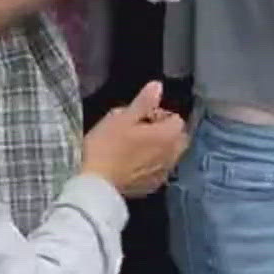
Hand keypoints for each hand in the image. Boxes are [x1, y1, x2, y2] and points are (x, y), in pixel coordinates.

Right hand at [80, 81, 188, 197]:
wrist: (96, 184)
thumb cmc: (107, 145)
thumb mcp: (122, 117)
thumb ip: (143, 102)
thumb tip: (158, 86)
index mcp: (168, 136)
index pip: (176, 119)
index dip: (159, 114)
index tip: (139, 117)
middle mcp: (172, 156)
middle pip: (177, 139)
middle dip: (164, 132)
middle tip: (137, 131)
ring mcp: (163, 174)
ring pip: (169, 155)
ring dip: (158, 149)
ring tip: (132, 148)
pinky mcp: (152, 187)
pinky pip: (158, 170)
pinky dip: (151, 165)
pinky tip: (130, 165)